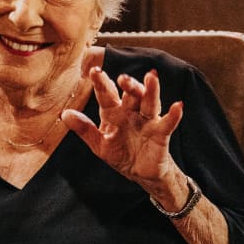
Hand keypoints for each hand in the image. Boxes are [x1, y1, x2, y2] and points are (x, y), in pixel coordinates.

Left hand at [61, 66, 182, 185]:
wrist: (140, 173)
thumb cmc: (120, 154)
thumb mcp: (99, 144)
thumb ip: (84, 129)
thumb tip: (65, 114)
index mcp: (114, 113)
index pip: (107, 95)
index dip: (101, 83)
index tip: (94, 71)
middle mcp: (131, 112)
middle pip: (131, 95)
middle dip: (128, 85)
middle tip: (123, 78)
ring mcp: (147, 121)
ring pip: (149, 102)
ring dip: (151, 90)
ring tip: (151, 77)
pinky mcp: (161, 133)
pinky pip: (168, 122)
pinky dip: (173, 115)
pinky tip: (178, 106)